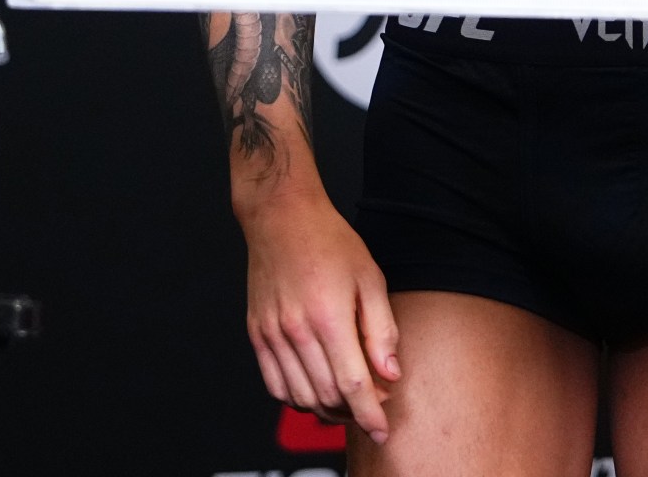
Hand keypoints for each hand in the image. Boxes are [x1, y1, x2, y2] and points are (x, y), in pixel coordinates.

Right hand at [239, 191, 403, 441]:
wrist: (281, 218)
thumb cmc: (329, 241)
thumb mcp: (370, 277)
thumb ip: (382, 329)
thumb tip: (390, 373)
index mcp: (328, 315)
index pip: (352, 384)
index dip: (370, 414)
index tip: (382, 429)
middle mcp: (296, 330)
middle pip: (327, 396)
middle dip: (354, 411)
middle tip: (373, 403)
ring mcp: (272, 334)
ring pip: (300, 397)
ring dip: (327, 409)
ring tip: (348, 400)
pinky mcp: (257, 334)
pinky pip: (275, 385)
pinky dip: (296, 398)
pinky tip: (316, 389)